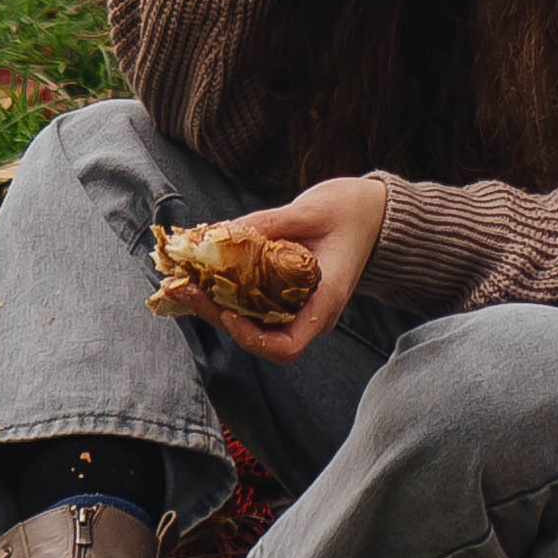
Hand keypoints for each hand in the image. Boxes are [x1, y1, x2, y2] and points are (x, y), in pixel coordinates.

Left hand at [157, 175, 390, 362]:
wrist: (374, 212)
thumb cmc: (352, 210)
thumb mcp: (312, 210)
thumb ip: (270, 223)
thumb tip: (222, 233)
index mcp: (325, 301)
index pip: (285, 347)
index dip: (251, 337)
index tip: (229, 309)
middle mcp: (309, 312)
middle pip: (258, 335)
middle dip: (217, 314)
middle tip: (183, 286)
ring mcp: (298, 304)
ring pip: (251, 319)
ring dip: (215, 302)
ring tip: (183, 278)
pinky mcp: (286, 292)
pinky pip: (253, 300)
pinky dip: (227, 288)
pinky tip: (204, 269)